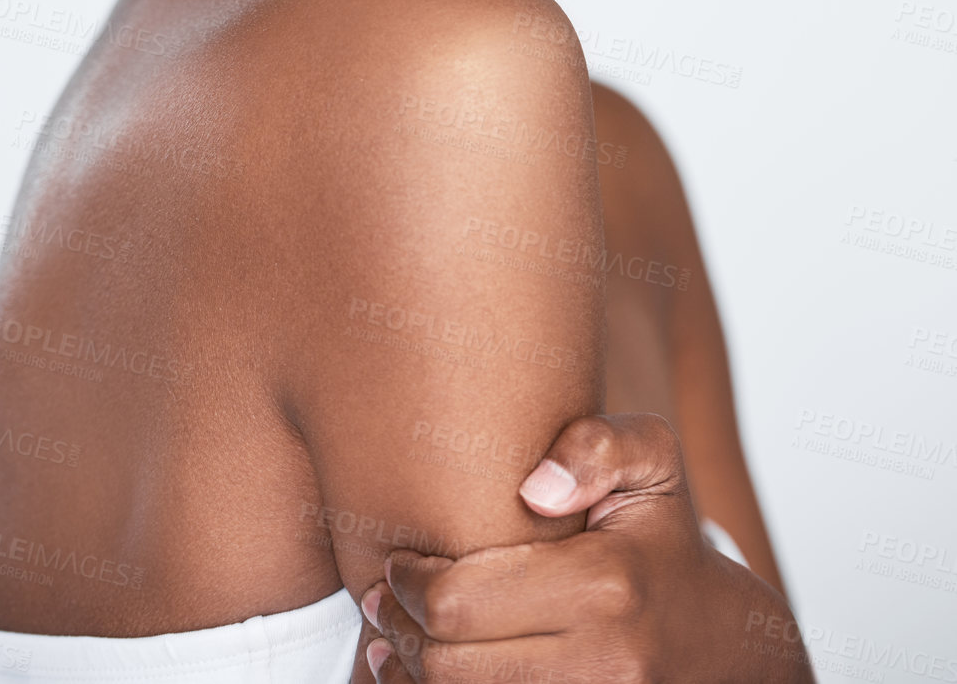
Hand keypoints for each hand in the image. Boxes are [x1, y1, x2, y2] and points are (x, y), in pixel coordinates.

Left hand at [359, 412, 812, 682]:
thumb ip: (599, 444)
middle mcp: (602, 663)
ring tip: (393, 640)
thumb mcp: (653, 464)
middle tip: (381, 599)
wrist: (724, 646)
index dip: (408, 583)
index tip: (396, 561)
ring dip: (413, 676)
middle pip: (449, 665)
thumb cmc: (662, 540)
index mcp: (607, 587)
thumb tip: (535, 487)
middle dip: (400, 630)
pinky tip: (425, 677)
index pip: (460, 602)